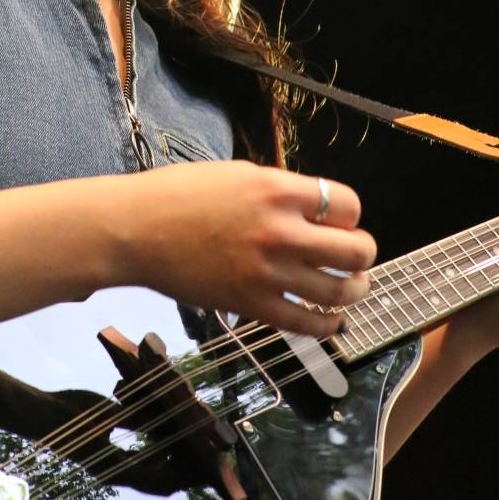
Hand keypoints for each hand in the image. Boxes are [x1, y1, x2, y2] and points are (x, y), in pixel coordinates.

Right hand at [126, 160, 375, 336]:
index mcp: (277, 190)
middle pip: (355, 250)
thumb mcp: (238, 175)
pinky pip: (307, 322)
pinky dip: (327, 325)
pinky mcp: (250, 303)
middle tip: (356, 258)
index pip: (347, 205)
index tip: (340, 222)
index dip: (349, 216)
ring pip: (339, 290)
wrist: (136, 230)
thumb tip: (313, 211)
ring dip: (353, 291)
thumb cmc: (179, 196)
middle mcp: (279, 231)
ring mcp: (267, 271)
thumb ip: (279, 192)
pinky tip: (330, 320)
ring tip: (350, 289)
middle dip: (362, 255)